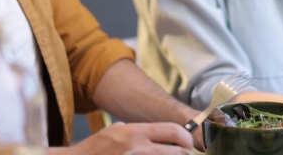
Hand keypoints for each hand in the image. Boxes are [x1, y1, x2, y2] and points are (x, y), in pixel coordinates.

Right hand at [58, 122, 192, 153]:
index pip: (174, 130)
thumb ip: (139, 132)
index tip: (187, 144)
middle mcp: (138, 147)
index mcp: (135, 132)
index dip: (186, 138)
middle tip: (181, 154)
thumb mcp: (116, 131)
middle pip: (177, 151)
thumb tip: (161, 136)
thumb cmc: (95, 150)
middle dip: (182, 154)